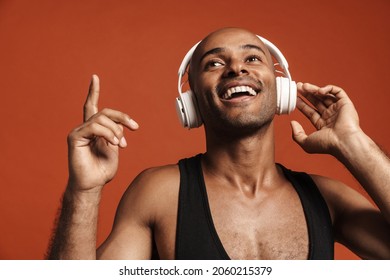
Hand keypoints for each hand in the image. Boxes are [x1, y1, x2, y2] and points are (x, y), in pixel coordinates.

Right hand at [67, 75, 138, 191]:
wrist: (93, 184)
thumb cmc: (102, 170)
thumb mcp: (115, 148)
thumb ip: (116, 134)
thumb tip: (120, 125)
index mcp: (94, 130)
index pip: (92, 107)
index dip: (93, 92)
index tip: (95, 77)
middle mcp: (85, 128)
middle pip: (104, 112)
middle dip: (122, 116)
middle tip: (134, 127)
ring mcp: (79, 132)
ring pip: (101, 118)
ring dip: (116, 130)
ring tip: (121, 143)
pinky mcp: (74, 137)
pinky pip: (94, 126)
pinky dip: (107, 133)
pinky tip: (114, 143)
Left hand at [291, 82, 360, 155]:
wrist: (344, 142)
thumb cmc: (327, 144)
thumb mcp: (306, 143)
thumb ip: (296, 134)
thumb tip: (292, 122)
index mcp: (322, 125)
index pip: (310, 111)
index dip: (301, 104)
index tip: (294, 97)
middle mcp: (330, 116)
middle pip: (316, 101)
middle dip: (307, 94)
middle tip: (298, 86)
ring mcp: (338, 110)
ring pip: (325, 95)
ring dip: (314, 89)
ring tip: (304, 86)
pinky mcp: (346, 104)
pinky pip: (337, 92)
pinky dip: (328, 89)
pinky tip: (319, 91)